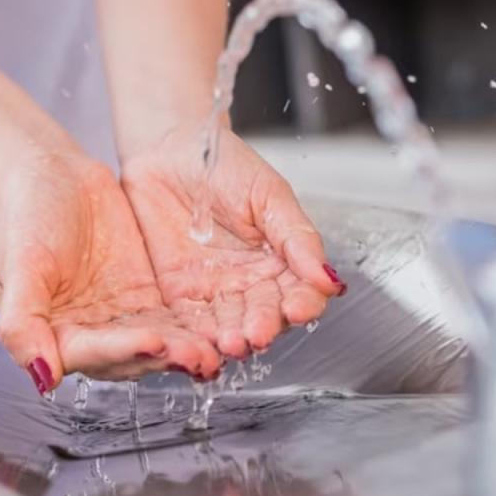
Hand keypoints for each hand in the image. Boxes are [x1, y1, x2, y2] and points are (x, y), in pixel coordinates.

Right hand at [0, 153, 221, 393]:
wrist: (53, 173)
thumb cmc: (26, 214)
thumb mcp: (17, 263)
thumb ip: (21, 321)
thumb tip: (41, 376)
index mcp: (53, 334)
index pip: (91, 354)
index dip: (122, 351)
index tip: (153, 342)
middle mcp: (89, 333)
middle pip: (130, 356)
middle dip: (164, 357)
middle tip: (199, 356)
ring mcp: (120, 317)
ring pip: (157, 344)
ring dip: (184, 350)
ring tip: (214, 353)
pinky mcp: (146, 298)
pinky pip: (173, 319)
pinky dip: (193, 329)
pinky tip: (218, 334)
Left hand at [120, 126, 345, 358]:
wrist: (167, 148)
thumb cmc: (222, 163)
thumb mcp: (269, 194)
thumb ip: (297, 237)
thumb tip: (328, 278)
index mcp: (281, 260)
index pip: (300, 292)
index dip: (302, 304)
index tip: (298, 309)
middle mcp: (251, 282)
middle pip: (265, 315)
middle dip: (263, 327)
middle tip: (257, 334)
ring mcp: (215, 290)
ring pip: (229, 325)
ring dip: (231, 338)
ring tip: (231, 344)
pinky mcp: (179, 294)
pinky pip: (189, 322)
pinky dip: (195, 338)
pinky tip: (202, 347)